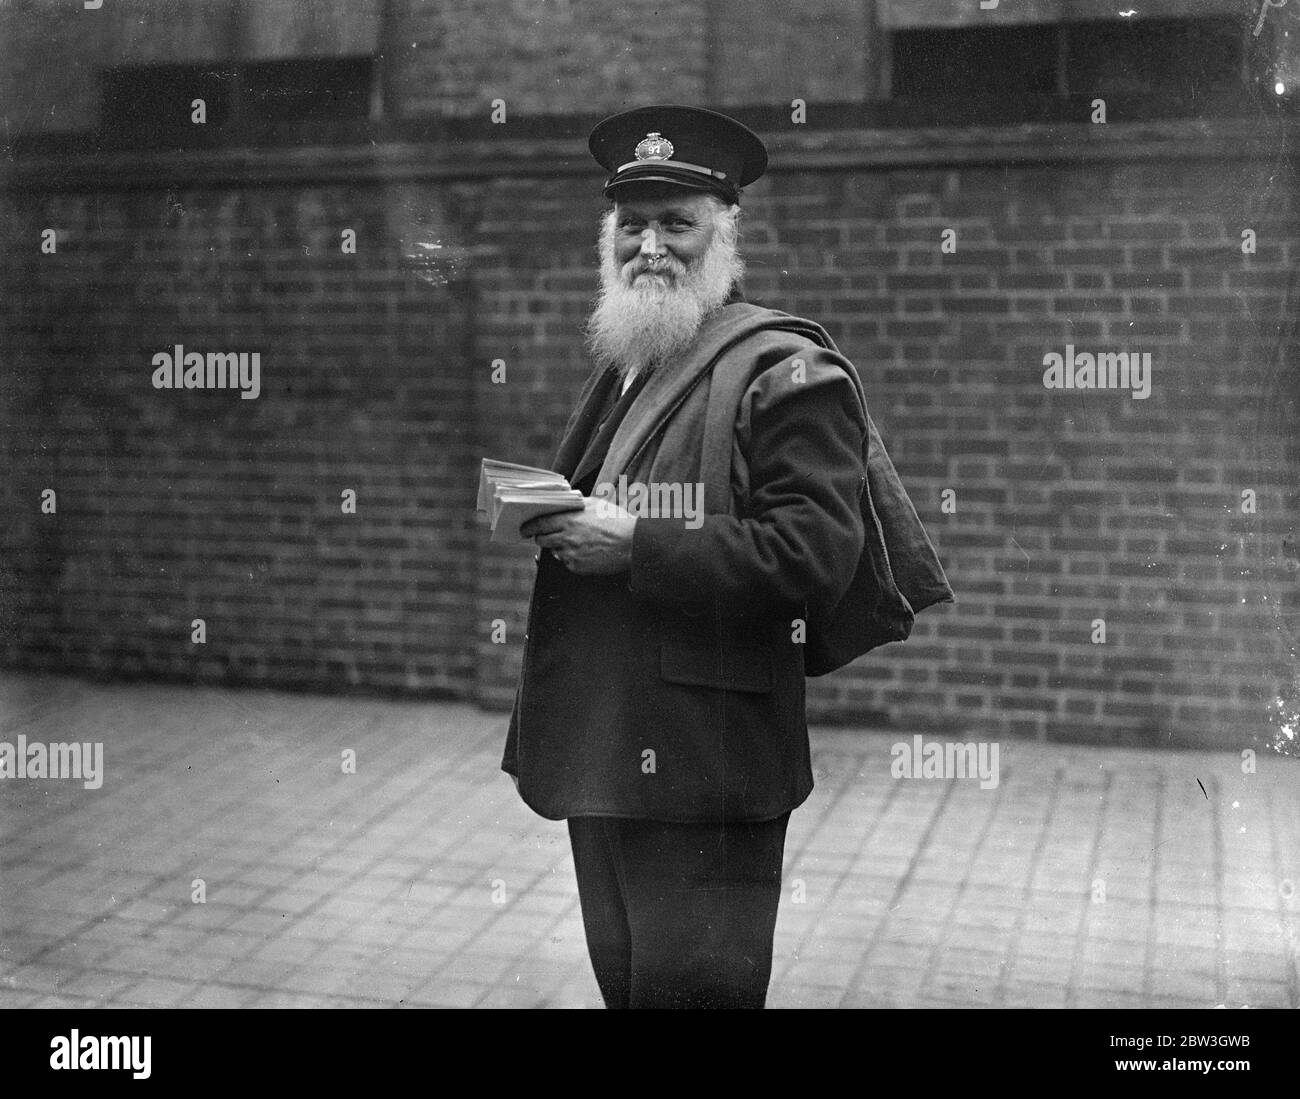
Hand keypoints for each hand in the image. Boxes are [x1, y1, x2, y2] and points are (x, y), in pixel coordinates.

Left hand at [521, 496, 636, 574]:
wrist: (633, 543)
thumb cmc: (617, 521)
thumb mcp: (596, 504)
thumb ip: (575, 504)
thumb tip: (563, 502)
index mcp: (569, 520)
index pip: (540, 524)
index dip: (529, 526)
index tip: (524, 528)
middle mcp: (566, 538)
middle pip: (542, 540)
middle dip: (541, 538)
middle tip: (544, 536)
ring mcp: (571, 554)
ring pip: (555, 552)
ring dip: (559, 548)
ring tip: (576, 542)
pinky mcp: (578, 567)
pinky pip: (567, 563)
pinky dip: (572, 558)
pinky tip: (586, 552)